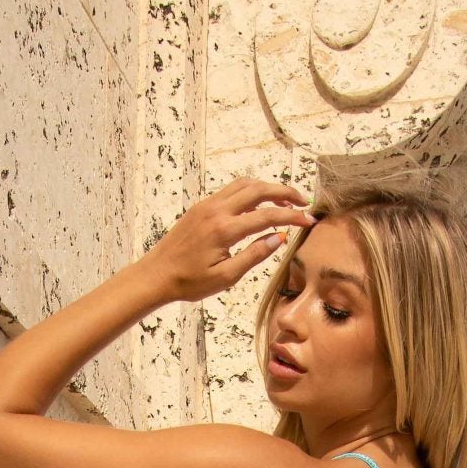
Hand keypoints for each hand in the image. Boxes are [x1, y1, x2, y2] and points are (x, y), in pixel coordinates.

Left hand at [141, 176, 315, 303]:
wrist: (157, 274)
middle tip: (303, 202)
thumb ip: (254, 256)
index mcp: (224, 230)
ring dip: (268, 188)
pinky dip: (251, 191)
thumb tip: (278, 238)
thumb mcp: (226, 277)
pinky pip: (231, 190)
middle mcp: (216, 210)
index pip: (267, 216)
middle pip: (258, 189)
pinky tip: (260, 204)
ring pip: (245, 185)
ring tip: (285, 200)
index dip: (292, 216)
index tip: (309, 220)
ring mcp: (208, 205)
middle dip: (284, 192)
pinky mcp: (202, 206)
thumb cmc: (189, 282)